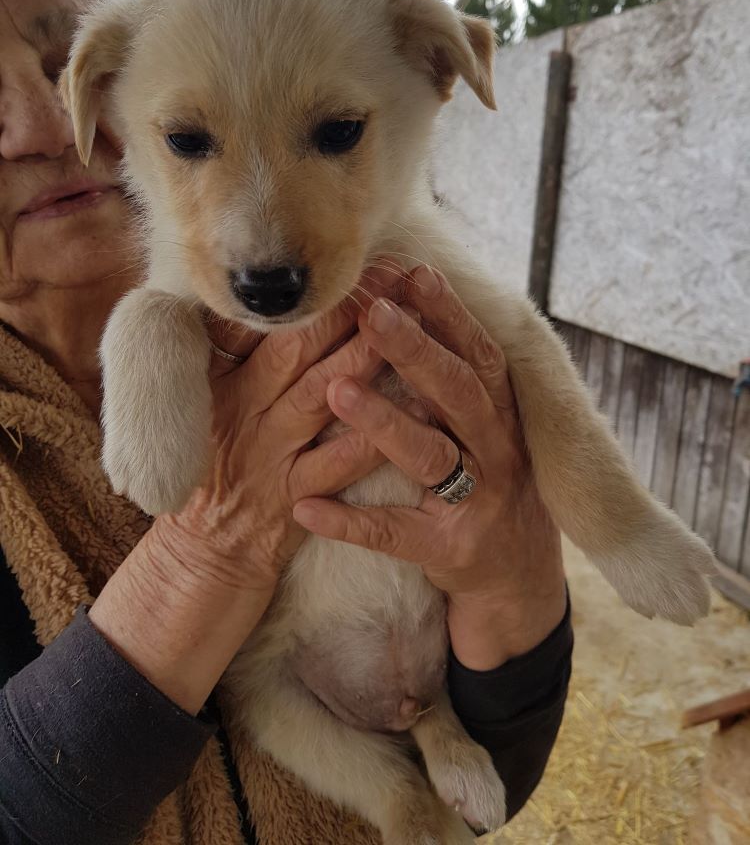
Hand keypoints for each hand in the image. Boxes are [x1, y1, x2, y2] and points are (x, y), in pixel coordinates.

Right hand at [90, 265, 405, 711]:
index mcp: (224, 382)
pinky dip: (375, 438)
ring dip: (364, 363)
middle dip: (346, 314)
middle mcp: (247, 412)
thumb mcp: (205, 402)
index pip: (267, 328)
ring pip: (320, 400)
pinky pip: (338, 465)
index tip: (355, 266)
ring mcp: (271, 456)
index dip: (313, 298)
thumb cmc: (214, 466)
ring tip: (407, 329)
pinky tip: (416, 413)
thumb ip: (232, 353)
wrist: (204, 552)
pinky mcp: (294, 499)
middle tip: (390, 281)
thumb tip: (264, 299)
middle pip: (297, 352)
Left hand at [292, 264, 566, 669]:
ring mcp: (475, 502)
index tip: (411, 273)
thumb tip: (412, 297)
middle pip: (458, 393)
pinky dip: (349, 521)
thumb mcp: (486, 425)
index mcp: (501, 412)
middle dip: (416, 350)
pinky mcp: (448, 550)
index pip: (478, 353)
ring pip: (429, 456)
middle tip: (372, 314)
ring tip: (336, 391)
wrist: (518, 576)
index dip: (448, 313)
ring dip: (383, 422)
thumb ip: (454, 374)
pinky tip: (305, 506)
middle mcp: (496, 450)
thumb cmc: (488, 479)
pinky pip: (394, 533)